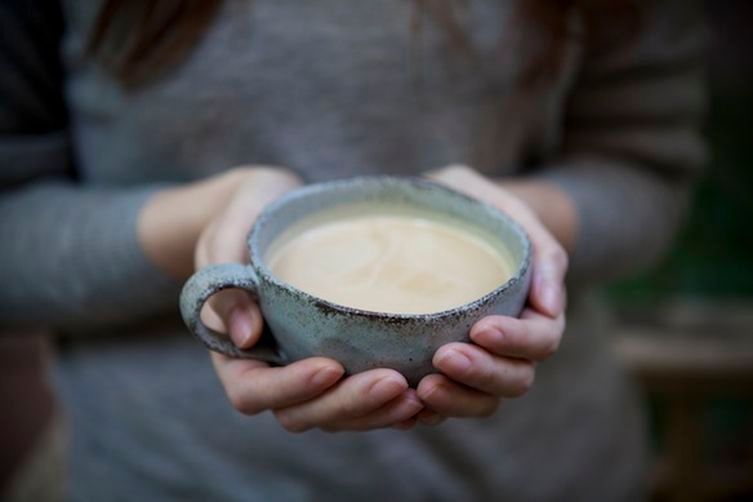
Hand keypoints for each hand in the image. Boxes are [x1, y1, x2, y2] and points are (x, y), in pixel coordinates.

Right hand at [195, 168, 424, 431]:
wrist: (278, 207)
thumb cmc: (249, 213)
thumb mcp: (228, 232)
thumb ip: (226, 282)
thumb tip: (245, 339)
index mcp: (235, 350)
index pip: (253, 391)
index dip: (291, 388)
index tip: (331, 366)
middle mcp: (272, 370)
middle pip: (305, 413)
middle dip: (349, 404)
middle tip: (396, 382)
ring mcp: (308, 372)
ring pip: (338, 415)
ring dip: (377, 412)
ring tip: (419, 396)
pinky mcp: (341, 363)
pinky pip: (363, 398)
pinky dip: (391, 404)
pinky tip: (427, 393)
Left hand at [415, 165, 571, 424]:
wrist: (432, 218)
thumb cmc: (471, 206)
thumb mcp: (502, 207)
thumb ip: (538, 247)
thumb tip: (551, 305)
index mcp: (533, 310)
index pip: (541, 340)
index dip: (517, 341)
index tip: (481, 327)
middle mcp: (509, 344)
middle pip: (515, 379)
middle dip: (483, 373)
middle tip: (444, 357)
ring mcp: (477, 361)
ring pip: (483, 401)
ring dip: (457, 400)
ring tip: (421, 387)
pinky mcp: (443, 371)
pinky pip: (445, 404)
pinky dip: (430, 411)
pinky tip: (406, 403)